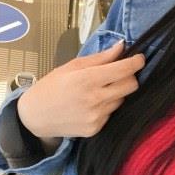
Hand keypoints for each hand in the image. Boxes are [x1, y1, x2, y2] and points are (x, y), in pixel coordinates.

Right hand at [17, 41, 145, 147]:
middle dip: (129, 77)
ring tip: (98, 90)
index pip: (124, 70)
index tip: (140, 58)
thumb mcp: (72, 66)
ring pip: (121, 99)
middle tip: (119, 73)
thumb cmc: (51, 87)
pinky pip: (111, 113)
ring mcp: (96, 116)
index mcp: (87, 79)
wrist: (34, 117)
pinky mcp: (96, 129)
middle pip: (131, 86)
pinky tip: (91, 104)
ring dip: (116, 92)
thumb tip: (121, 46)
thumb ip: (100, 58)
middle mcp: (95, 99)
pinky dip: (106, 106)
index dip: (136, 62)